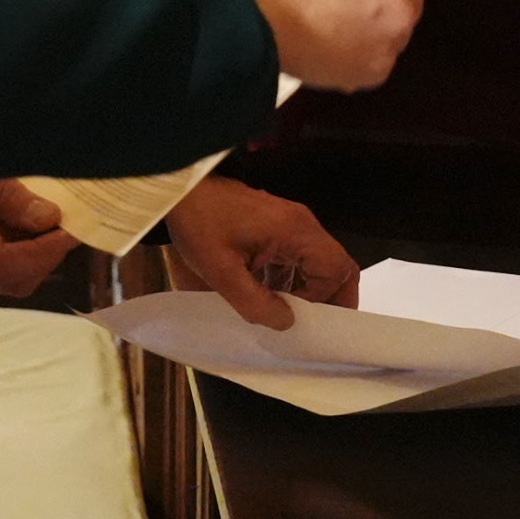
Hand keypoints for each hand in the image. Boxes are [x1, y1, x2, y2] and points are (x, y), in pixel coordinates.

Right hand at [0, 177, 79, 297]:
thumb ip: (3, 192)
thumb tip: (49, 219)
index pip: (5, 266)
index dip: (47, 252)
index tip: (75, 227)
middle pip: (9, 279)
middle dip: (47, 253)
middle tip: (72, 219)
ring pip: (3, 275)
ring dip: (34, 249)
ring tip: (53, 212)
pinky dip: (16, 243)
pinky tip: (24, 213)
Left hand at [163, 178, 357, 330]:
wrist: (183, 191)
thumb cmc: (200, 223)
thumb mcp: (221, 272)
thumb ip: (255, 302)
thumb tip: (286, 323)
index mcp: (295, 231)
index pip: (336, 270)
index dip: (325, 300)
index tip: (300, 319)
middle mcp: (301, 225)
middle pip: (336, 266)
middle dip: (330, 299)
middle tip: (313, 326)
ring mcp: (290, 225)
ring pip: (318, 264)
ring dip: (308, 292)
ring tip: (285, 315)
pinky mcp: (278, 228)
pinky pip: (298, 258)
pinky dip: (292, 281)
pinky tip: (269, 297)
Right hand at [222, 0, 427, 90]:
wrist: (259, 11)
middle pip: (409, 4)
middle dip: (384, 12)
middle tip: (346, 17)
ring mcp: (395, 28)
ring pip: (392, 39)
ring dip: (370, 42)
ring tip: (329, 38)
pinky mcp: (380, 65)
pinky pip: (375, 69)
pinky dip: (355, 68)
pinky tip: (325, 56)